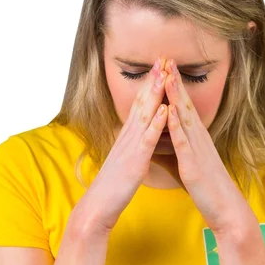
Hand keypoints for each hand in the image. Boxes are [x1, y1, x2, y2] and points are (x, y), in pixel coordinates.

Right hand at [70, 58, 168, 235]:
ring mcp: (131, 147)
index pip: (139, 106)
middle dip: (153, 81)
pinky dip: (156, 123)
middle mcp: (128, 137)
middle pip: (142, 103)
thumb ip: (131, 145)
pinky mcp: (135, 160)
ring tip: (165, 74)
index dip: (149, 86)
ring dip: (155, 94)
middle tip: (163, 59)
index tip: (159, 68)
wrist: (99, 205)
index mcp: (127, 137)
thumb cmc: (113, 186)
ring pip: (145, 115)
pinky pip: (147, 139)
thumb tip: (138, 136)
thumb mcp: (124, 160)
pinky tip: (165, 110)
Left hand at [152, 59, 251, 235]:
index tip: (166, 68)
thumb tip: (165, 140)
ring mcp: (197, 150)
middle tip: (166, 59)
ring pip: (184, 118)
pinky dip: (175, 126)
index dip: (175, 87)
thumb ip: (178, 149)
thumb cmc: (207, 188)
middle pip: (185, 105)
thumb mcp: (191, 164)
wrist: (226, 208)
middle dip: (175, 82)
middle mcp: (199, 139)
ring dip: (175, 96)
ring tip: (167, 75)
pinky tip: (169, 112)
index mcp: (197, 139)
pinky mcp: (193, 165)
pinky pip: (183, 142)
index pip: (184, 107)